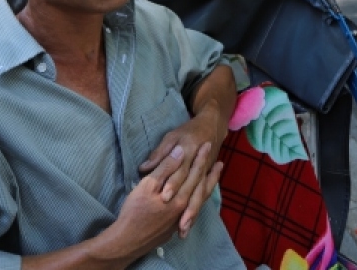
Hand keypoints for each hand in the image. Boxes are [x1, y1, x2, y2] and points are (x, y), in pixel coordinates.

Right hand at [98, 143, 222, 262]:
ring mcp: (181, 217)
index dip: (200, 158)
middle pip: (200, 185)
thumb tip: (180, 152)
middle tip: (220, 161)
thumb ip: (165, 169)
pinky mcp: (175, 225)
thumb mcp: (147, 185)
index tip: (207, 145)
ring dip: (209, 185)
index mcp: (179, 195)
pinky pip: (194, 209)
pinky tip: (200, 197)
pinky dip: (201, 199)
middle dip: (209, 172)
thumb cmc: (134, 210)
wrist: (127, 241)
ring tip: (216, 176)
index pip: (193, 172)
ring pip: (200, 199)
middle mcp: (185, 206)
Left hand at [137, 104, 227, 234]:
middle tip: (178, 225)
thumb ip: (159, 153)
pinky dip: (196, 211)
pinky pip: (202, 198)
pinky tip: (187, 226)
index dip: (172, 184)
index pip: (179, 171)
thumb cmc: (188, 131)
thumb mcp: (171, 137)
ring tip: (183, 230)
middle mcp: (197, 168)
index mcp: (189, 152)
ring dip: (192, 214)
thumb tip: (144, 168)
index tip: (164, 197)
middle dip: (185, 208)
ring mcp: (203, 176)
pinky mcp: (205, 181)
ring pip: (198, 197)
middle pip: (191, 189)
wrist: (213, 127)